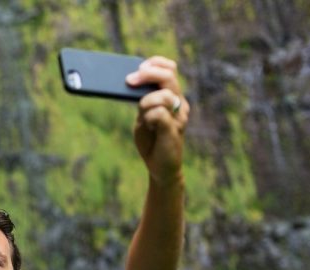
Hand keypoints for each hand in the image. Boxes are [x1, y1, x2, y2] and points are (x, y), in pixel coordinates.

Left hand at [126, 56, 189, 186]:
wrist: (160, 167)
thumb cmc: (151, 140)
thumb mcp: (143, 116)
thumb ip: (142, 101)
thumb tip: (130, 83)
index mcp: (172, 97)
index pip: (169, 69)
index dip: (154, 64)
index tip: (138, 68)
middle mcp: (179, 103)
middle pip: (168, 76)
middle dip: (147, 74)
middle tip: (129, 80)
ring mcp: (179, 116)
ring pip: (163, 95)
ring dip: (146, 101)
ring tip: (143, 117)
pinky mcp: (174, 129)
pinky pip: (159, 113)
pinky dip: (148, 117)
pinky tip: (148, 126)